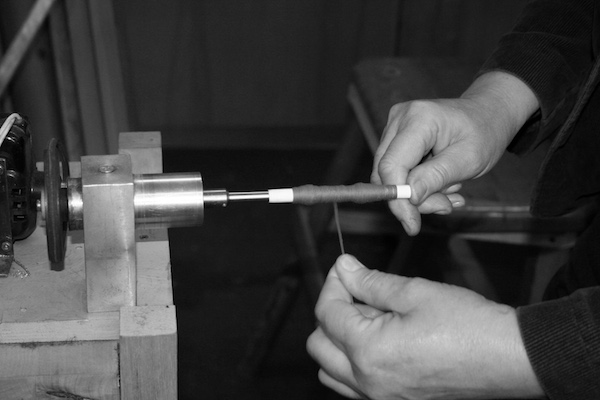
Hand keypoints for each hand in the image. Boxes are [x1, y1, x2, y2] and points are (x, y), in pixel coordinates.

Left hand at [306, 254, 543, 398]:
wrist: (508, 358)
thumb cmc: (468, 325)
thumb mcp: (414, 292)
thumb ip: (370, 281)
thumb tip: (344, 268)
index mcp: (368, 352)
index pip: (327, 313)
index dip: (333, 283)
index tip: (346, 267)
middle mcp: (368, 382)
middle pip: (319, 344)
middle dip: (331, 311)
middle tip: (356, 289)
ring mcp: (380, 397)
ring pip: (331, 369)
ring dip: (337, 338)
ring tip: (367, 315)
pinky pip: (352, 385)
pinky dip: (352, 360)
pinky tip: (377, 338)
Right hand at [371, 72, 538, 234]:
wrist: (487, 113)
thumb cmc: (484, 132)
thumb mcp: (469, 159)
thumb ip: (437, 176)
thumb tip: (410, 197)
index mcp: (419, 119)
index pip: (392, 165)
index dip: (398, 198)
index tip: (412, 224)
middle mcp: (400, 119)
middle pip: (387, 171)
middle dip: (412, 198)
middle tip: (444, 207)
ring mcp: (395, 126)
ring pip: (390, 175)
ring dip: (419, 193)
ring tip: (450, 192)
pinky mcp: (396, 137)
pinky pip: (397, 170)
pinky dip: (418, 185)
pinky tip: (442, 184)